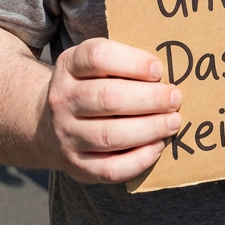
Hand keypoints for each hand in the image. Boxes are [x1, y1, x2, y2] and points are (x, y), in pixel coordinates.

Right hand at [43, 37, 181, 183]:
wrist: (49, 123)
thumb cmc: (90, 86)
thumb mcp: (97, 64)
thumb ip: (126, 63)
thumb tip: (166, 75)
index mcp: (70, 65)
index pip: (98, 56)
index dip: (133, 62)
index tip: (158, 70)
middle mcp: (63, 99)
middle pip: (107, 97)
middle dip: (150, 99)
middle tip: (175, 98)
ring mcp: (66, 134)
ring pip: (110, 135)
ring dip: (149, 129)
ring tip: (172, 122)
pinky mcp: (76, 165)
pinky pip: (110, 168)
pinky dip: (139, 159)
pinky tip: (157, 146)